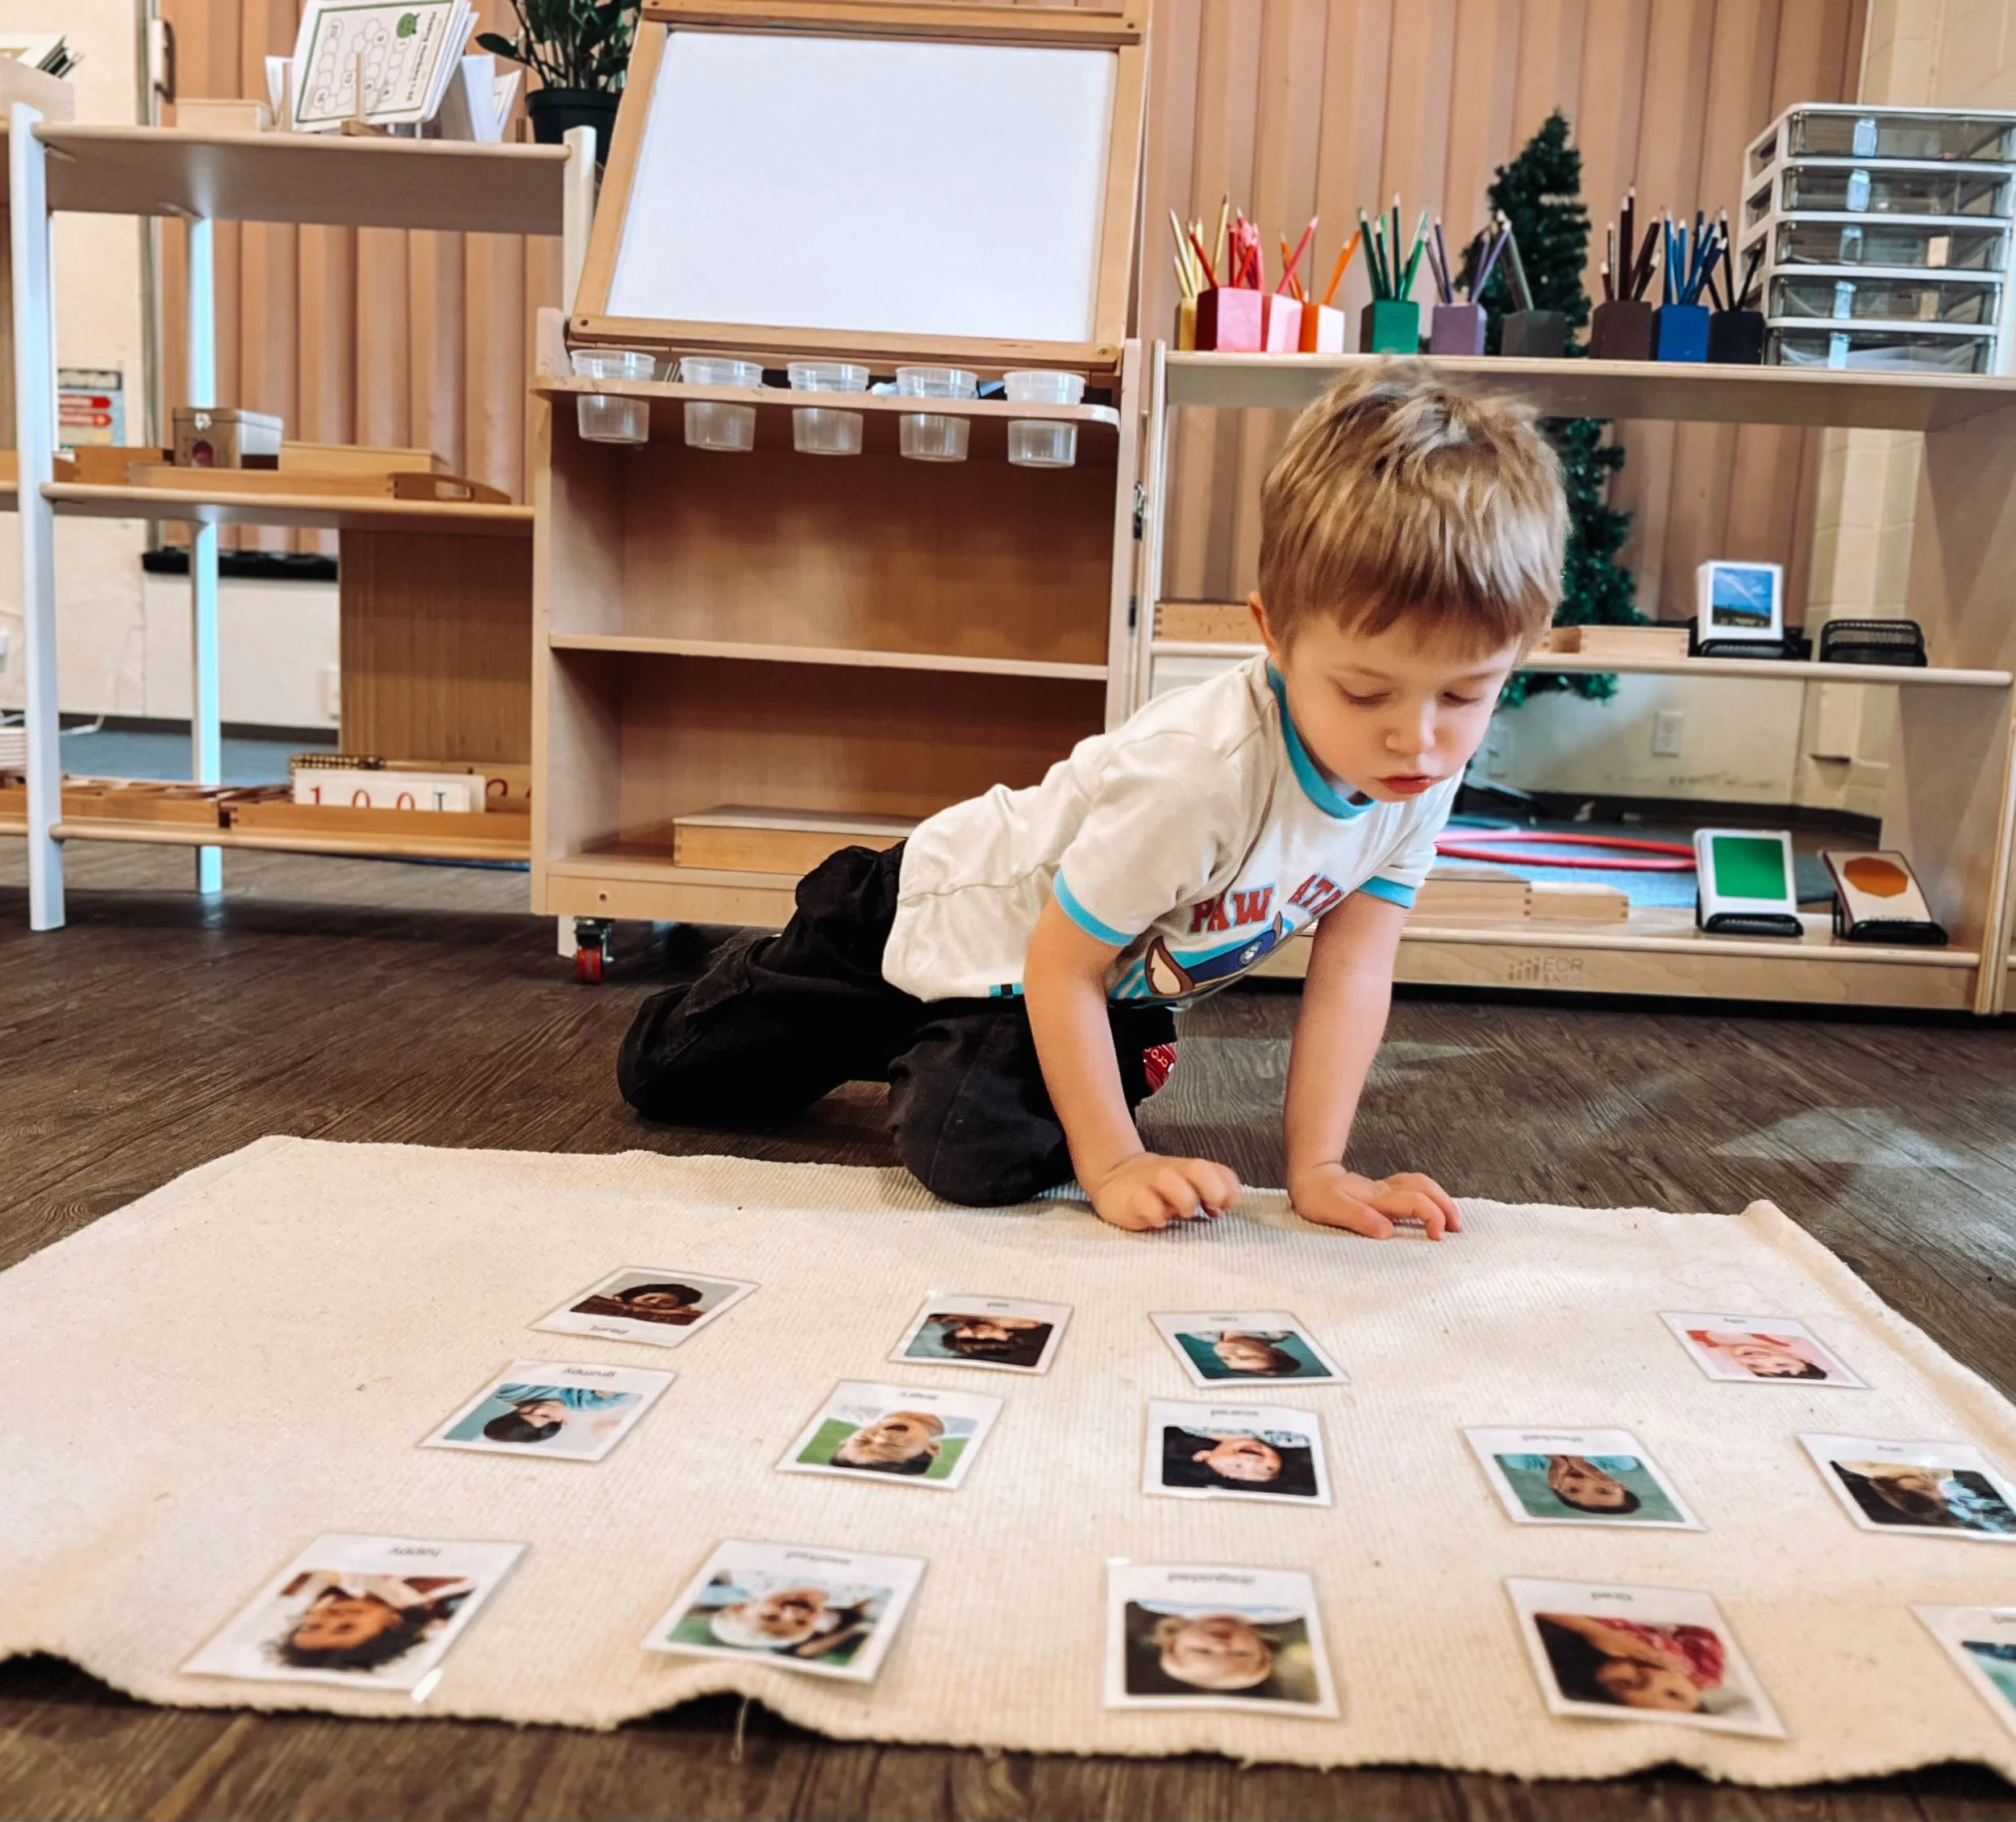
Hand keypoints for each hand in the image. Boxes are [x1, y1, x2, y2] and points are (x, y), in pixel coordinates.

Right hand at [1086, 1152, 1241, 1232]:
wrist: (1115, 1179)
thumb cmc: (1159, 1190)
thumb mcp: (1186, 1187)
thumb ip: (1207, 1194)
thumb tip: (1219, 1210)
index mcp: (1192, 1171)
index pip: (1221, 1173)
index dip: (1230, 1191)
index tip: (1224, 1208)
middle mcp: (1174, 1172)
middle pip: (1198, 1168)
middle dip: (1213, 1189)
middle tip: (1211, 1209)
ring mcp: (1151, 1183)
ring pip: (1170, 1180)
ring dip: (1184, 1199)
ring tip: (1183, 1214)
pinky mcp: (1131, 1198)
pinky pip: (1145, 1202)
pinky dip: (1155, 1213)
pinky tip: (1159, 1222)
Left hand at [1287, 1162, 1460, 1239]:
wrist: (1308, 1177)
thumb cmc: (1317, 1196)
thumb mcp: (1332, 1210)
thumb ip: (1359, 1219)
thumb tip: (1387, 1232)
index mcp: (1378, 1198)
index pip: (1416, 1201)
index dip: (1432, 1216)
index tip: (1437, 1236)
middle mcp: (1386, 1191)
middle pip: (1426, 1188)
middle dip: (1447, 1206)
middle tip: (1457, 1229)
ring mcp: (1385, 1189)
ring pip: (1422, 1184)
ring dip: (1441, 1199)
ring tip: (1451, 1221)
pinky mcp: (1382, 1190)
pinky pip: (1413, 1187)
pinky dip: (1428, 1196)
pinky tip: (1431, 1208)